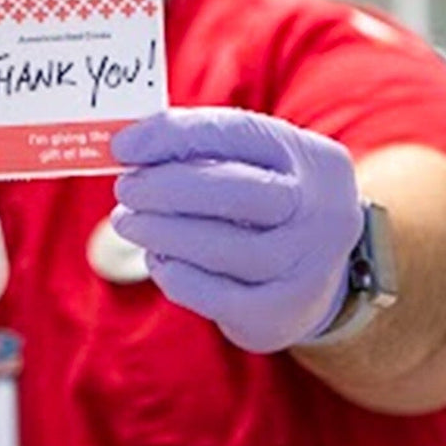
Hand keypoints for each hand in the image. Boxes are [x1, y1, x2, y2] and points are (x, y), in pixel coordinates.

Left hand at [110, 107, 362, 352]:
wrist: (318, 278)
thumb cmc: (266, 206)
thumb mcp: (255, 165)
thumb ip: (200, 147)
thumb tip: (128, 145)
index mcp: (313, 159)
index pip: (237, 132)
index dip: (173, 136)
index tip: (123, 145)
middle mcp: (322, 211)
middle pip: (233, 192)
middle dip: (165, 188)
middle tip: (125, 189)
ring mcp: (307, 267)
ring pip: (221, 248)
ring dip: (161, 232)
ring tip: (128, 223)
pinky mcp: (282, 314)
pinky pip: (216, 297)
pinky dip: (177, 276)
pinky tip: (158, 260)